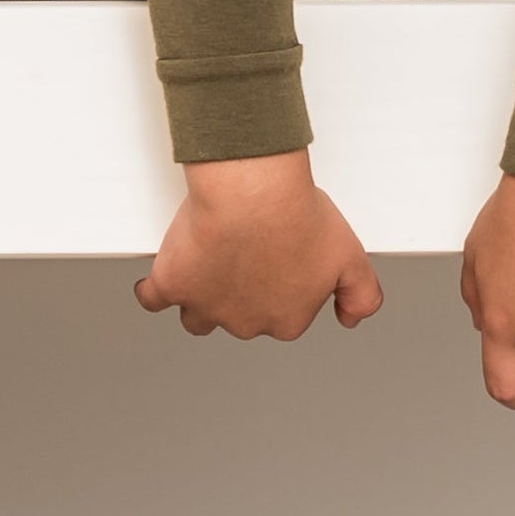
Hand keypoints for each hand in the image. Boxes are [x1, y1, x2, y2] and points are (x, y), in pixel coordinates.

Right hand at [136, 155, 384, 342]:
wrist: (253, 192)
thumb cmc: (298, 216)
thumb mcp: (351, 256)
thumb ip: (361, 295)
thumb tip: (351, 319)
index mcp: (287, 320)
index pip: (283, 316)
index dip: (280, 287)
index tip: (278, 259)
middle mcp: (246, 323)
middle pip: (239, 316)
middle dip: (242, 291)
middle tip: (246, 250)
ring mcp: (205, 307)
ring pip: (197, 317)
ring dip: (201, 299)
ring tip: (206, 268)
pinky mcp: (172, 285)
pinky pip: (153, 299)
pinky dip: (154, 291)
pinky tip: (161, 280)